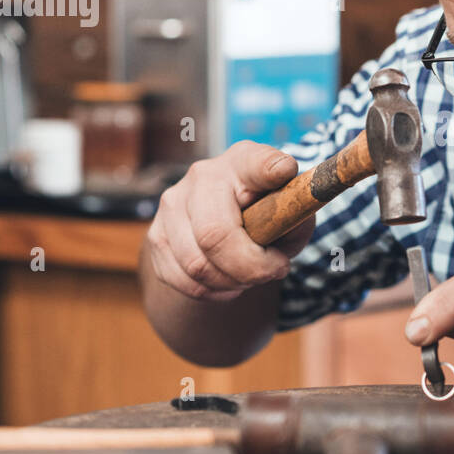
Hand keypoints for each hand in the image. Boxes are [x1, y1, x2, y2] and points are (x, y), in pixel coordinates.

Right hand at [145, 141, 314, 301]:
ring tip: (249, 275)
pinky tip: (227, 280)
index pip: (257, 163)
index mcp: (245, 162)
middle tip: (272, 270)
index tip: (283, 172)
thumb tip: (288, 224)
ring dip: (231, 283)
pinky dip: (211, 290)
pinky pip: (181, 279)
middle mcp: (202, 176)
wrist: (229, 217)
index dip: (271, 169)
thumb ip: (297, 216)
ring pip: (197, 265)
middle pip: (215, 235)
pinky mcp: (155, 234)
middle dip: (250, 268)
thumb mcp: (292, 211)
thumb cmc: (267, 212)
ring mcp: (171, 204)